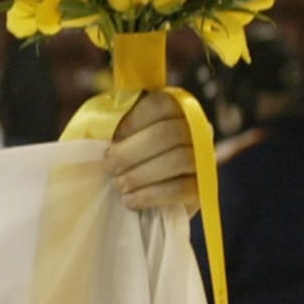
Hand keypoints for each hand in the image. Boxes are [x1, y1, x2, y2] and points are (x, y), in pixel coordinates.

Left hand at [109, 89, 199, 214]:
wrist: (127, 199)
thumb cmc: (113, 161)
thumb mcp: (105, 137)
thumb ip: (105, 124)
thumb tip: (101, 126)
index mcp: (171, 110)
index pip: (161, 104)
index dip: (133, 121)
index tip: (112, 140)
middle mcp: (194, 130)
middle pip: (169, 132)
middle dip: (131, 152)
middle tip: (110, 167)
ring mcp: (203, 158)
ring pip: (180, 159)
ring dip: (141, 174)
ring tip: (119, 184)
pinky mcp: (202, 188)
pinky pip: (182, 188)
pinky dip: (151, 195)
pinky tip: (130, 199)